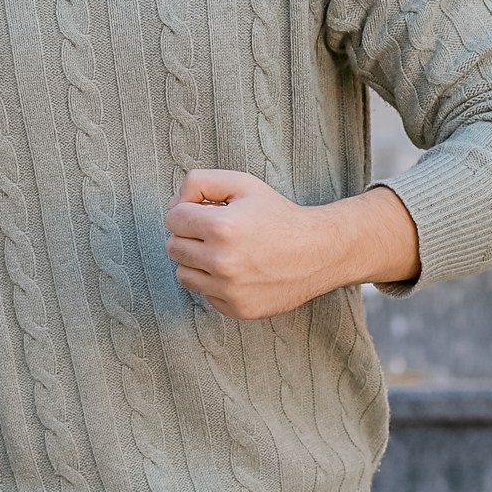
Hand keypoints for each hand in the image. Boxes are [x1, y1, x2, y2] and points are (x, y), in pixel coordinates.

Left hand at [164, 170, 419, 319]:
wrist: (318, 252)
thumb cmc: (278, 215)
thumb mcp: (242, 183)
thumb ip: (200, 182)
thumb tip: (174, 203)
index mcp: (221, 227)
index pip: (173, 219)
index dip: (187, 211)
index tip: (207, 212)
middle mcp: (221, 262)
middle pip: (173, 247)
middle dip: (189, 235)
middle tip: (215, 231)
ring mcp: (228, 290)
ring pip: (183, 274)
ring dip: (197, 261)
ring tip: (223, 251)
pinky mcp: (236, 309)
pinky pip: (205, 294)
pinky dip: (215, 283)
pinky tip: (238, 271)